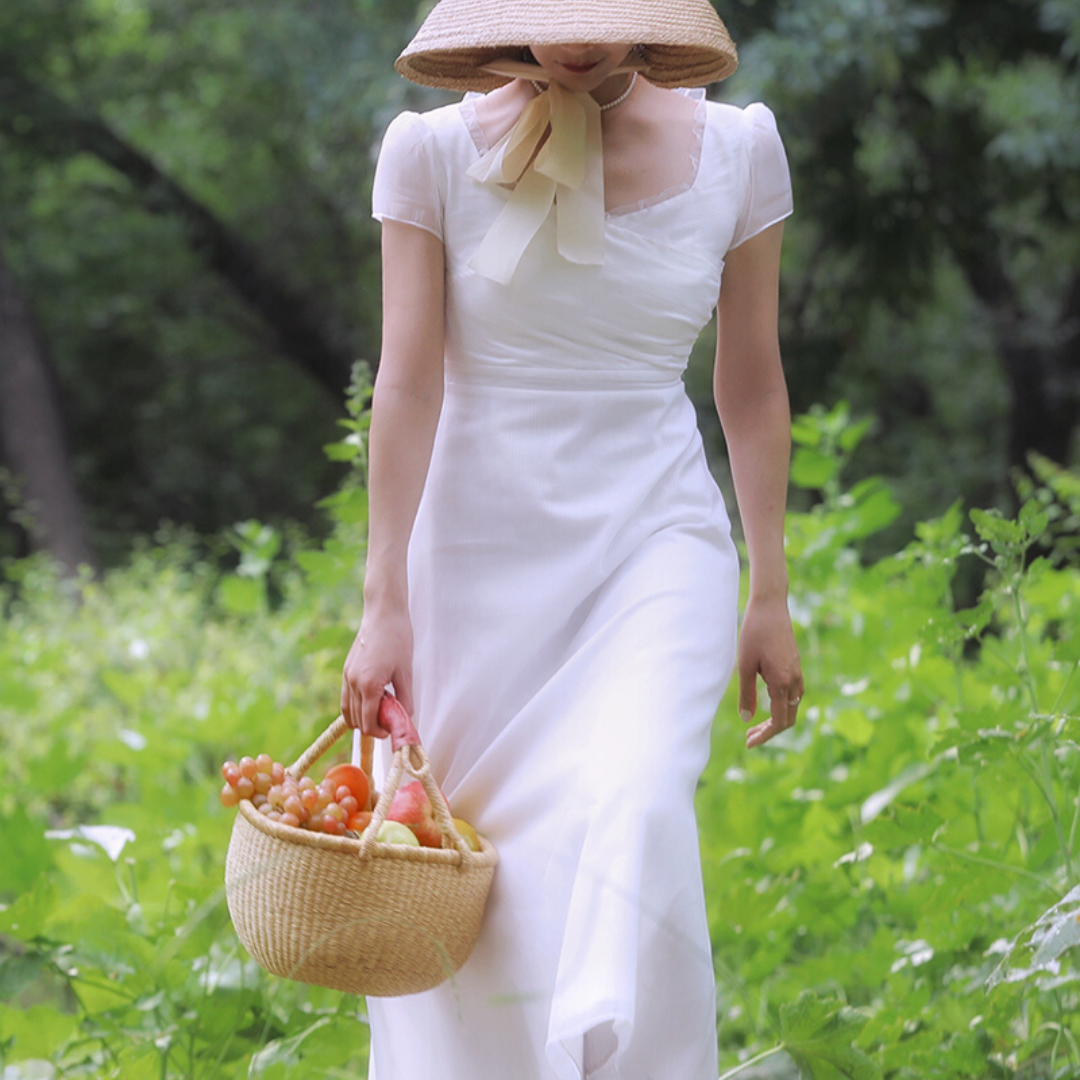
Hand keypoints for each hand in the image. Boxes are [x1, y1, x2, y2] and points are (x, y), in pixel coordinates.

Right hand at [340, 603, 414, 737]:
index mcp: (369, 685)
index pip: (369, 724)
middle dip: (373, 726)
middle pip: (358, 721)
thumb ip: (405, 699)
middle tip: (390, 720)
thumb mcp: (406, 672)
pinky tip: (371, 701)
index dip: (380, 733)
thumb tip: (406, 718)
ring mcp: (347, 677)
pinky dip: (356, 707)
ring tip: (382, 710)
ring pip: (348, 712)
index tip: (391, 730)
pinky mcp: (346, 671)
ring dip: (363, 717)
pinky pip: (346, 698)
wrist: (383, 614)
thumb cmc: (398, 639)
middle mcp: (353, 683)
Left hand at [737, 596, 803, 748]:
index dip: (765, 736)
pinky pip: (793, 693)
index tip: (749, 743)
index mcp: (783, 682)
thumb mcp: (745, 664)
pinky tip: (766, 702)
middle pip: (788, 717)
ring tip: (754, 724)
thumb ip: (746, 694)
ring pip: (792, 706)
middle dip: (770, 731)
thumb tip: (746, 719)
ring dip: (776, 718)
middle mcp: (795, 680)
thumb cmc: (754, 632)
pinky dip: (781, 705)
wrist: (770, 605)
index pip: (779, 721)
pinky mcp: (795, 664)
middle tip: (749, 737)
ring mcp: (797, 671)